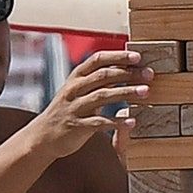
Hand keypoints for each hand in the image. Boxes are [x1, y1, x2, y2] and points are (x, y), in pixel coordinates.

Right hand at [29, 51, 151, 158]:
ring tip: (146, 92)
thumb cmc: (68, 111)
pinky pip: (99, 123)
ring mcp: (74, 107)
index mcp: (76, 78)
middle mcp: (74, 89)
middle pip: (104, 76)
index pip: (98, 60)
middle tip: (149, 74)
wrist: (43, 136)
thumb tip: (123, 66)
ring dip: (126, 92)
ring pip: (102, 96)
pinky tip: (131, 122)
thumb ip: (97, 80)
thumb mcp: (78, 91)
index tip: (138, 57)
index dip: (118, 56)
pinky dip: (116, 122)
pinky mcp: (76, 126)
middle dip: (128, 73)